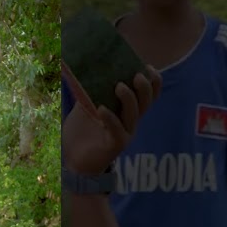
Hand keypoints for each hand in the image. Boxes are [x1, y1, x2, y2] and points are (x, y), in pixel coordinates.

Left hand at [62, 61, 161, 175]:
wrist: (73, 160)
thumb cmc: (82, 132)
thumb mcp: (85, 105)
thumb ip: (91, 89)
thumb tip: (88, 66)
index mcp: (127, 110)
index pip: (149, 95)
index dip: (153, 81)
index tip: (147, 66)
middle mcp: (130, 121)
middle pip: (146, 102)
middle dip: (145, 87)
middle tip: (137, 75)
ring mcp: (124, 133)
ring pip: (134, 115)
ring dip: (129, 99)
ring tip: (119, 86)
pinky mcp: (115, 145)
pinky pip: (117, 130)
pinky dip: (110, 118)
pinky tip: (101, 109)